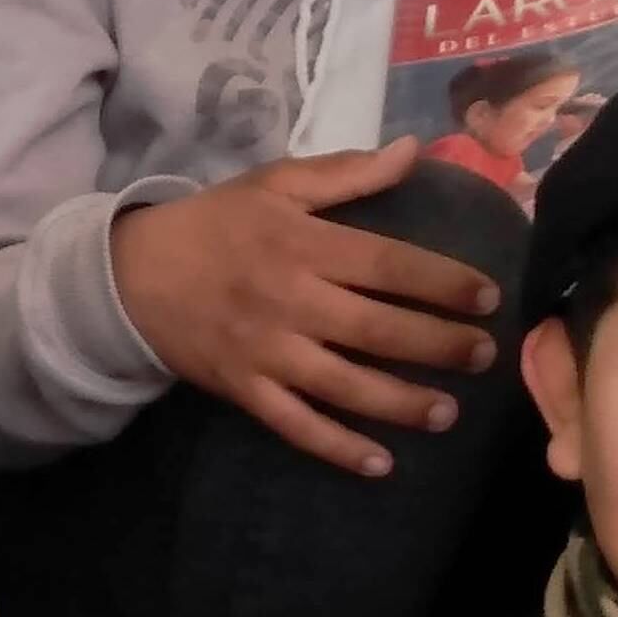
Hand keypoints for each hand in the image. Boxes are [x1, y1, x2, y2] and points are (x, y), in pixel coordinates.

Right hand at [109, 140, 503, 476]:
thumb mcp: (276, 183)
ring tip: (447, 413)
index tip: (487, 297)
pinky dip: (337, 447)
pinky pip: (296, 425)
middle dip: (438, 345)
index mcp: (303, 244)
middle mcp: (290, 300)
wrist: (130, 274)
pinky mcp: (245, 388)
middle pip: (377, 328)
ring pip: (344, 385)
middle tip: (484, 355)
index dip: (443, 282)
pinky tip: (380, 465)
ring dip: (400, 403)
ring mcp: (267, 351)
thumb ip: (346, 172)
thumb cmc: (215, 224)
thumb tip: (413, 151)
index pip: (389, 264)